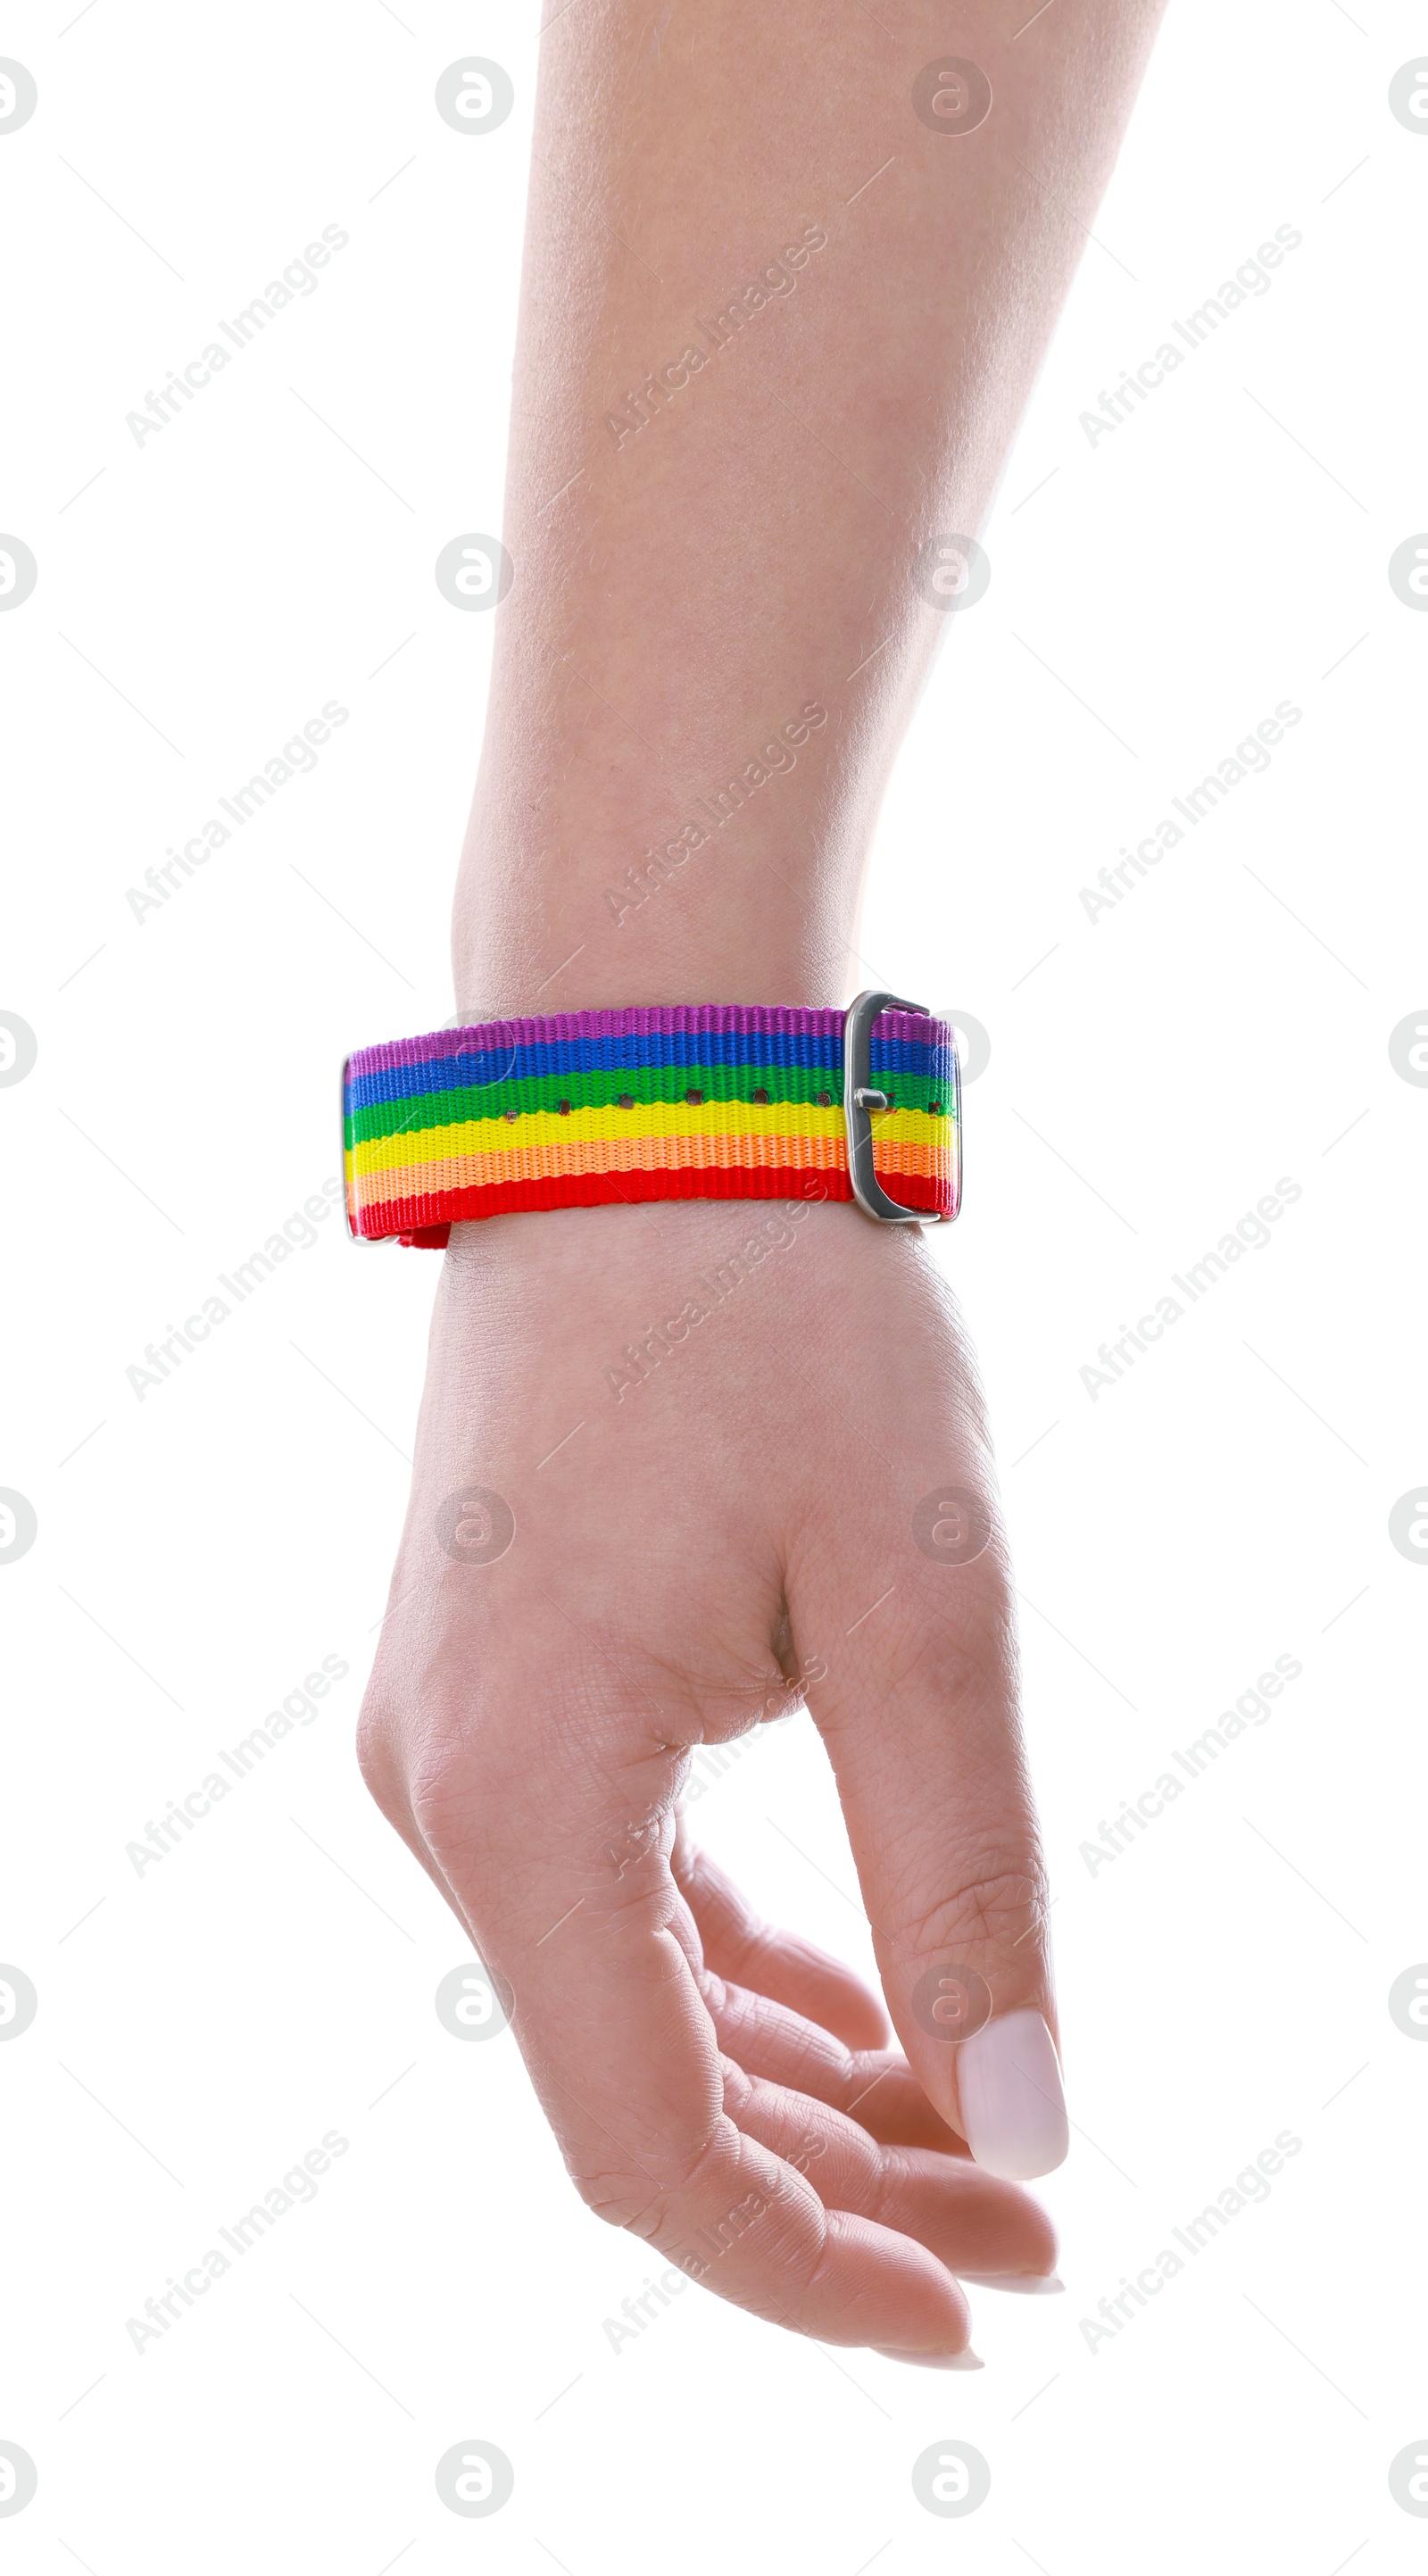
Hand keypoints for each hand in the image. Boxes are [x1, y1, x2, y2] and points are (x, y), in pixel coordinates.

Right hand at [358, 1191, 1066, 2360]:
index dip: (818, 2264)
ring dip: (805, 2082)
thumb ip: (968, 1880)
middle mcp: (447, 1796)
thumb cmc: (784, 1323)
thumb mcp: (918, 1608)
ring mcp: (458, 1741)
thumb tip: (1031, 2128)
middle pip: (639, 2089)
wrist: (643, 1110)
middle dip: (844, 2182)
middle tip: (1035, 2221)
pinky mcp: (502, 1687)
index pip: (650, 2144)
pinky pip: (620, 1894)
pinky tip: (871, 2012)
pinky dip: (750, 1972)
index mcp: (520, 1797)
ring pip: (631, 2000)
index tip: (990, 2306)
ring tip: (987, 2131)